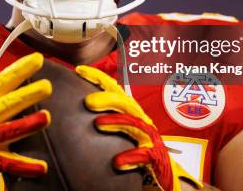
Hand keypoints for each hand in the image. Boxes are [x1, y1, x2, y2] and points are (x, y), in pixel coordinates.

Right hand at [0, 53, 51, 190]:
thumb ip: (6, 103)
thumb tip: (34, 89)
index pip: (2, 82)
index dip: (19, 69)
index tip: (37, 58)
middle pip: (6, 103)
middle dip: (26, 93)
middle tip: (47, 86)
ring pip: (7, 130)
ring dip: (27, 124)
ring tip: (46, 117)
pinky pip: (8, 163)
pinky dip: (25, 165)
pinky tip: (42, 167)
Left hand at [76, 65, 201, 190]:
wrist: (164, 171)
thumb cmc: (138, 147)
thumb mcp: (121, 128)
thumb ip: (106, 116)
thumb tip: (79, 104)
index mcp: (130, 111)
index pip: (114, 89)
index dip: (99, 78)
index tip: (80, 70)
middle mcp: (140, 120)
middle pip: (125, 103)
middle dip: (108, 98)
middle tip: (88, 101)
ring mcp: (149, 137)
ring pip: (134, 124)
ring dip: (117, 122)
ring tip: (98, 123)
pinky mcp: (155, 156)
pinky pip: (144, 155)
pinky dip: (131, 157)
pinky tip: (118, 162)